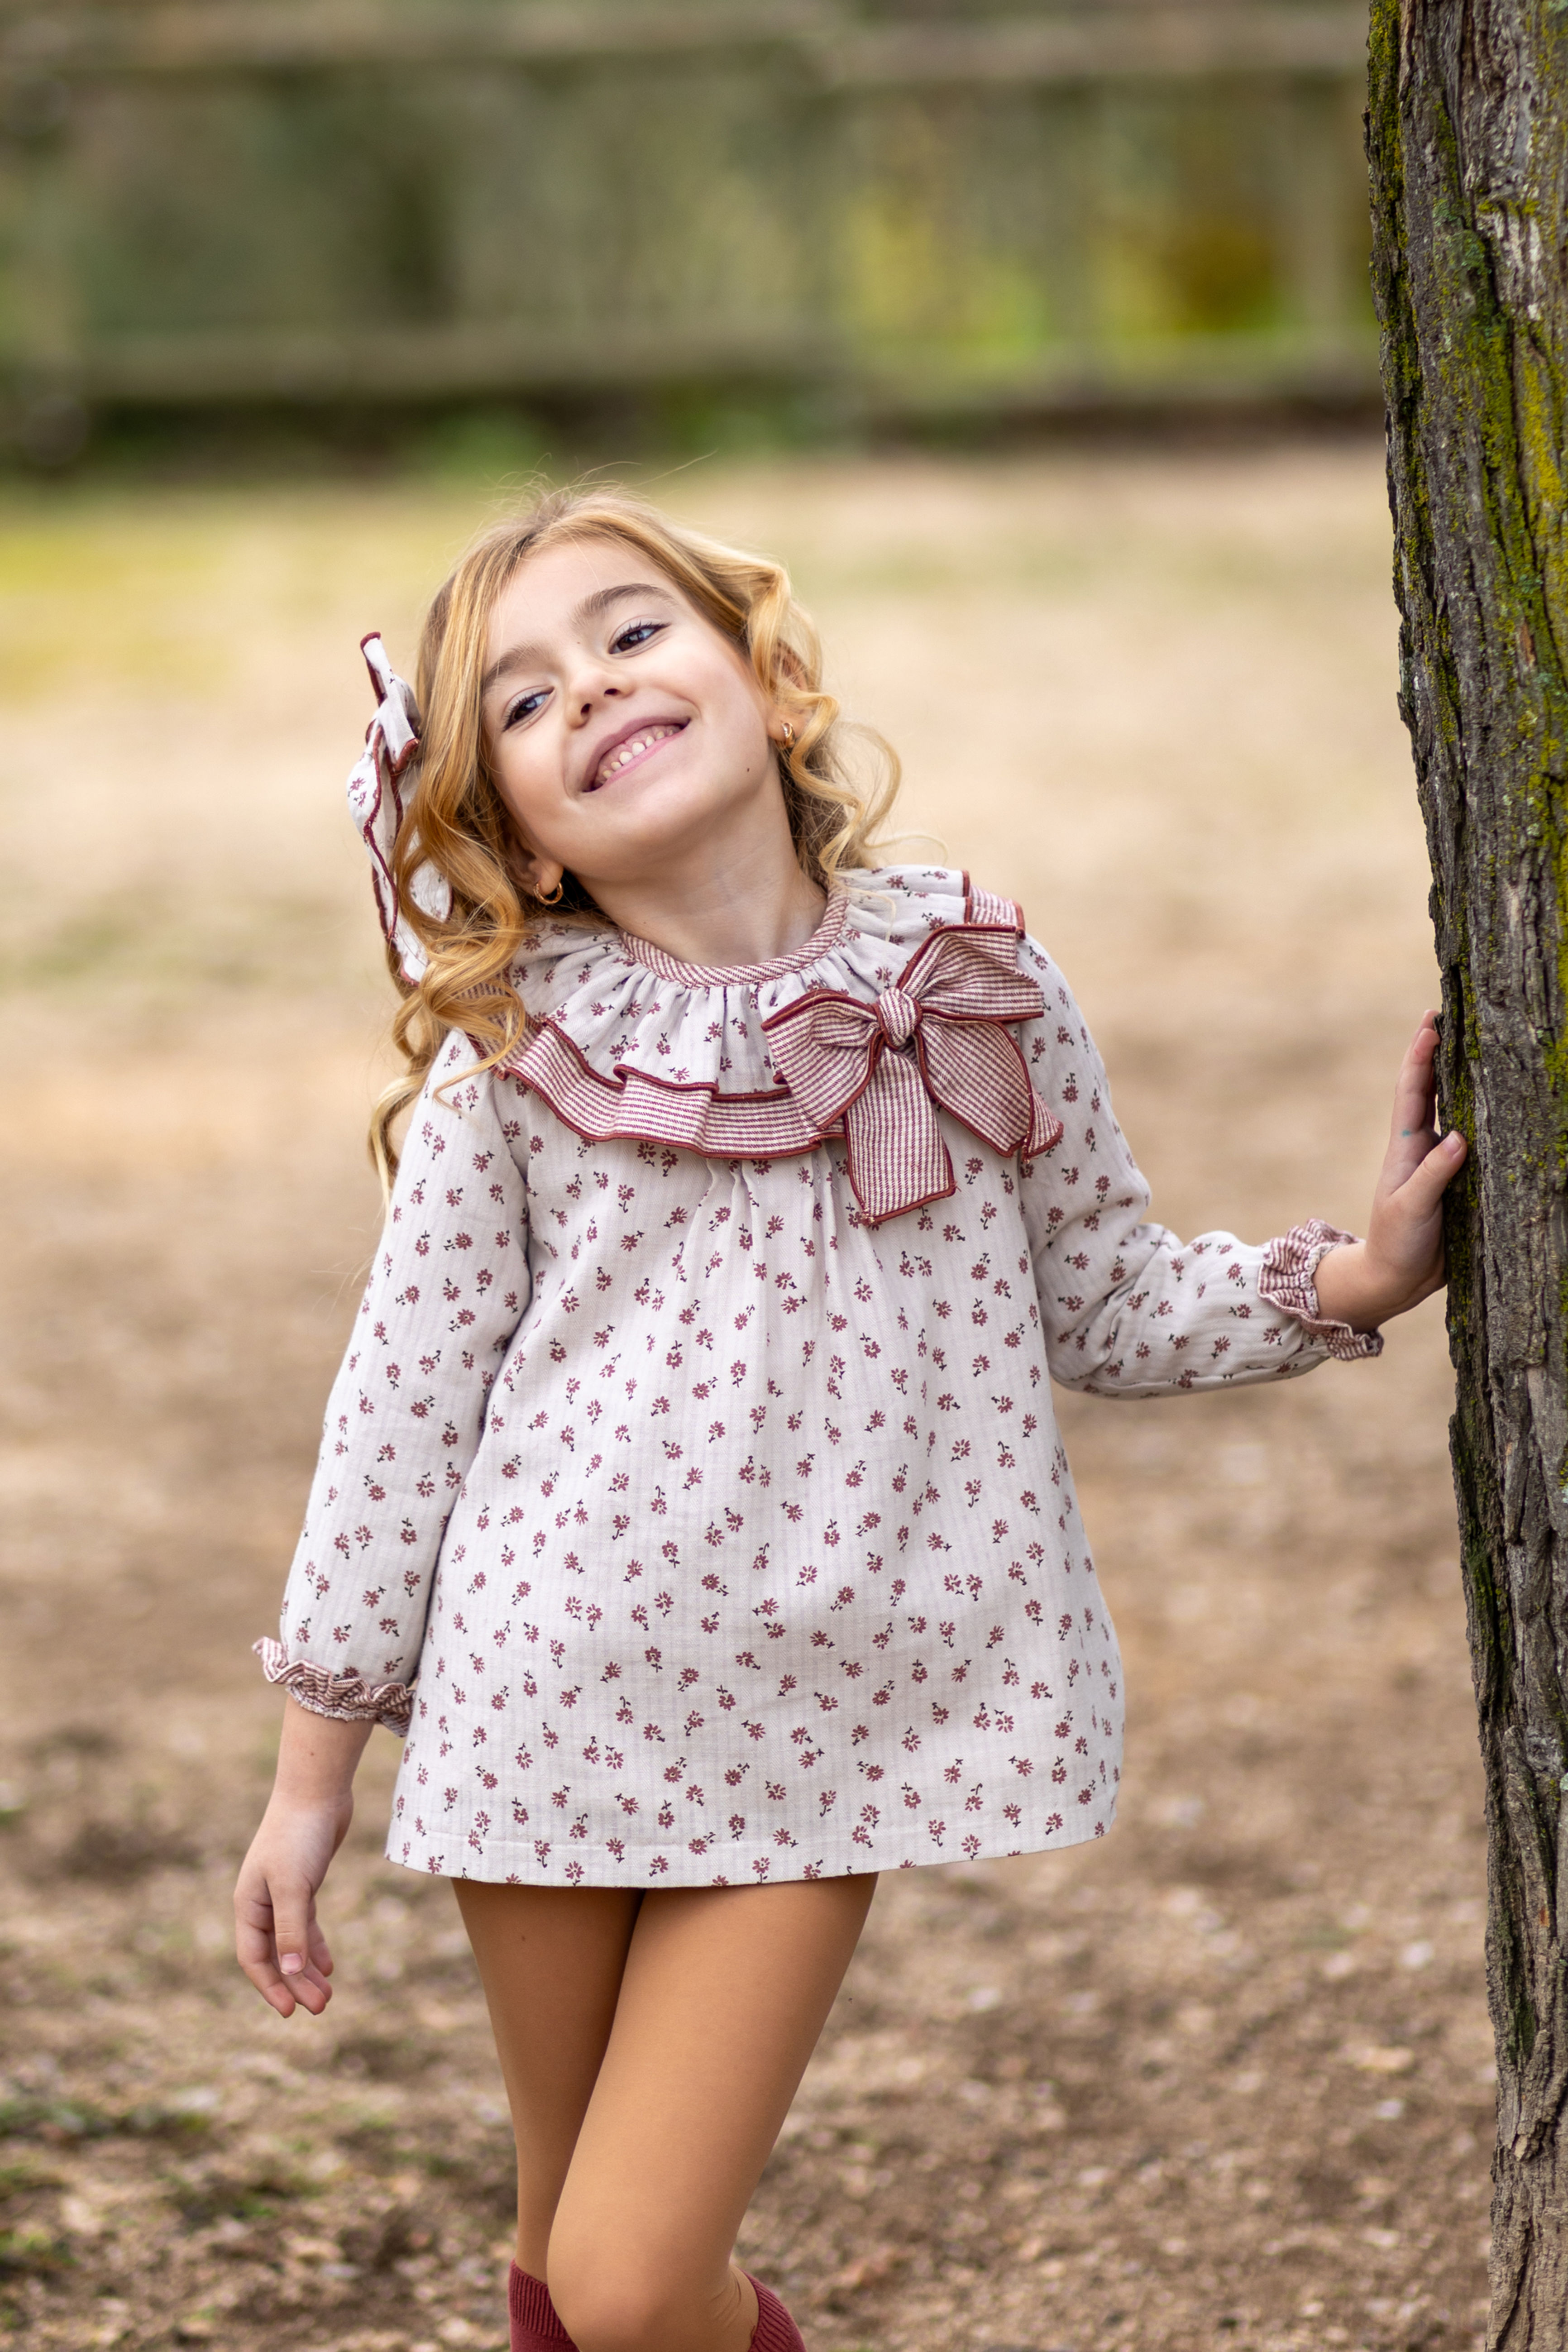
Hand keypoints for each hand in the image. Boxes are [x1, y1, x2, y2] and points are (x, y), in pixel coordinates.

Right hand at [233, 1703, 372, 2017]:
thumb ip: (292, 1928)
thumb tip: (290, 1971)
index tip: (290, 2013)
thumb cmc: (298, 1835)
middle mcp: (261, 1902)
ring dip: (308, 1969)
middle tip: (321, 2009)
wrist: (317, 1790)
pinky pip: (306, 1924)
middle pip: (276, 1955)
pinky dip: (316, 1944)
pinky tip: (329, 1965)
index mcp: (248, 1905)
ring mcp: (282, 1892)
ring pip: (293, 1942)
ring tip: (328, 1996)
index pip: (254, 1958)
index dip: (270, 1987)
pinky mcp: (304, 1882)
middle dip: (295, 1983)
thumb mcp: (294, 1885)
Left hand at [1313, 1011, 1466, 1333]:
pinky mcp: (1462, 1181)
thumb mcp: (1411, 1208)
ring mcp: (1442, 1162)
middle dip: (1439, 1053)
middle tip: (1450, 1014)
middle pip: (1432, 1089)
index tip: (1430, 1022)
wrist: (1396, 1279)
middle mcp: (1424, 1146)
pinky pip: (1477, 1141)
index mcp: (1406, 1147)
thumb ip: (1434, 1175)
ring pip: (1455, 1110)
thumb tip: (1459, 1137)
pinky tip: (1502, 1104)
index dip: (1420, 1056)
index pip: (1412, 1090)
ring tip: (1478, 1045)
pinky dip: (1485, 1118)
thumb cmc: (1397, 1242)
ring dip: (1463, 1078)